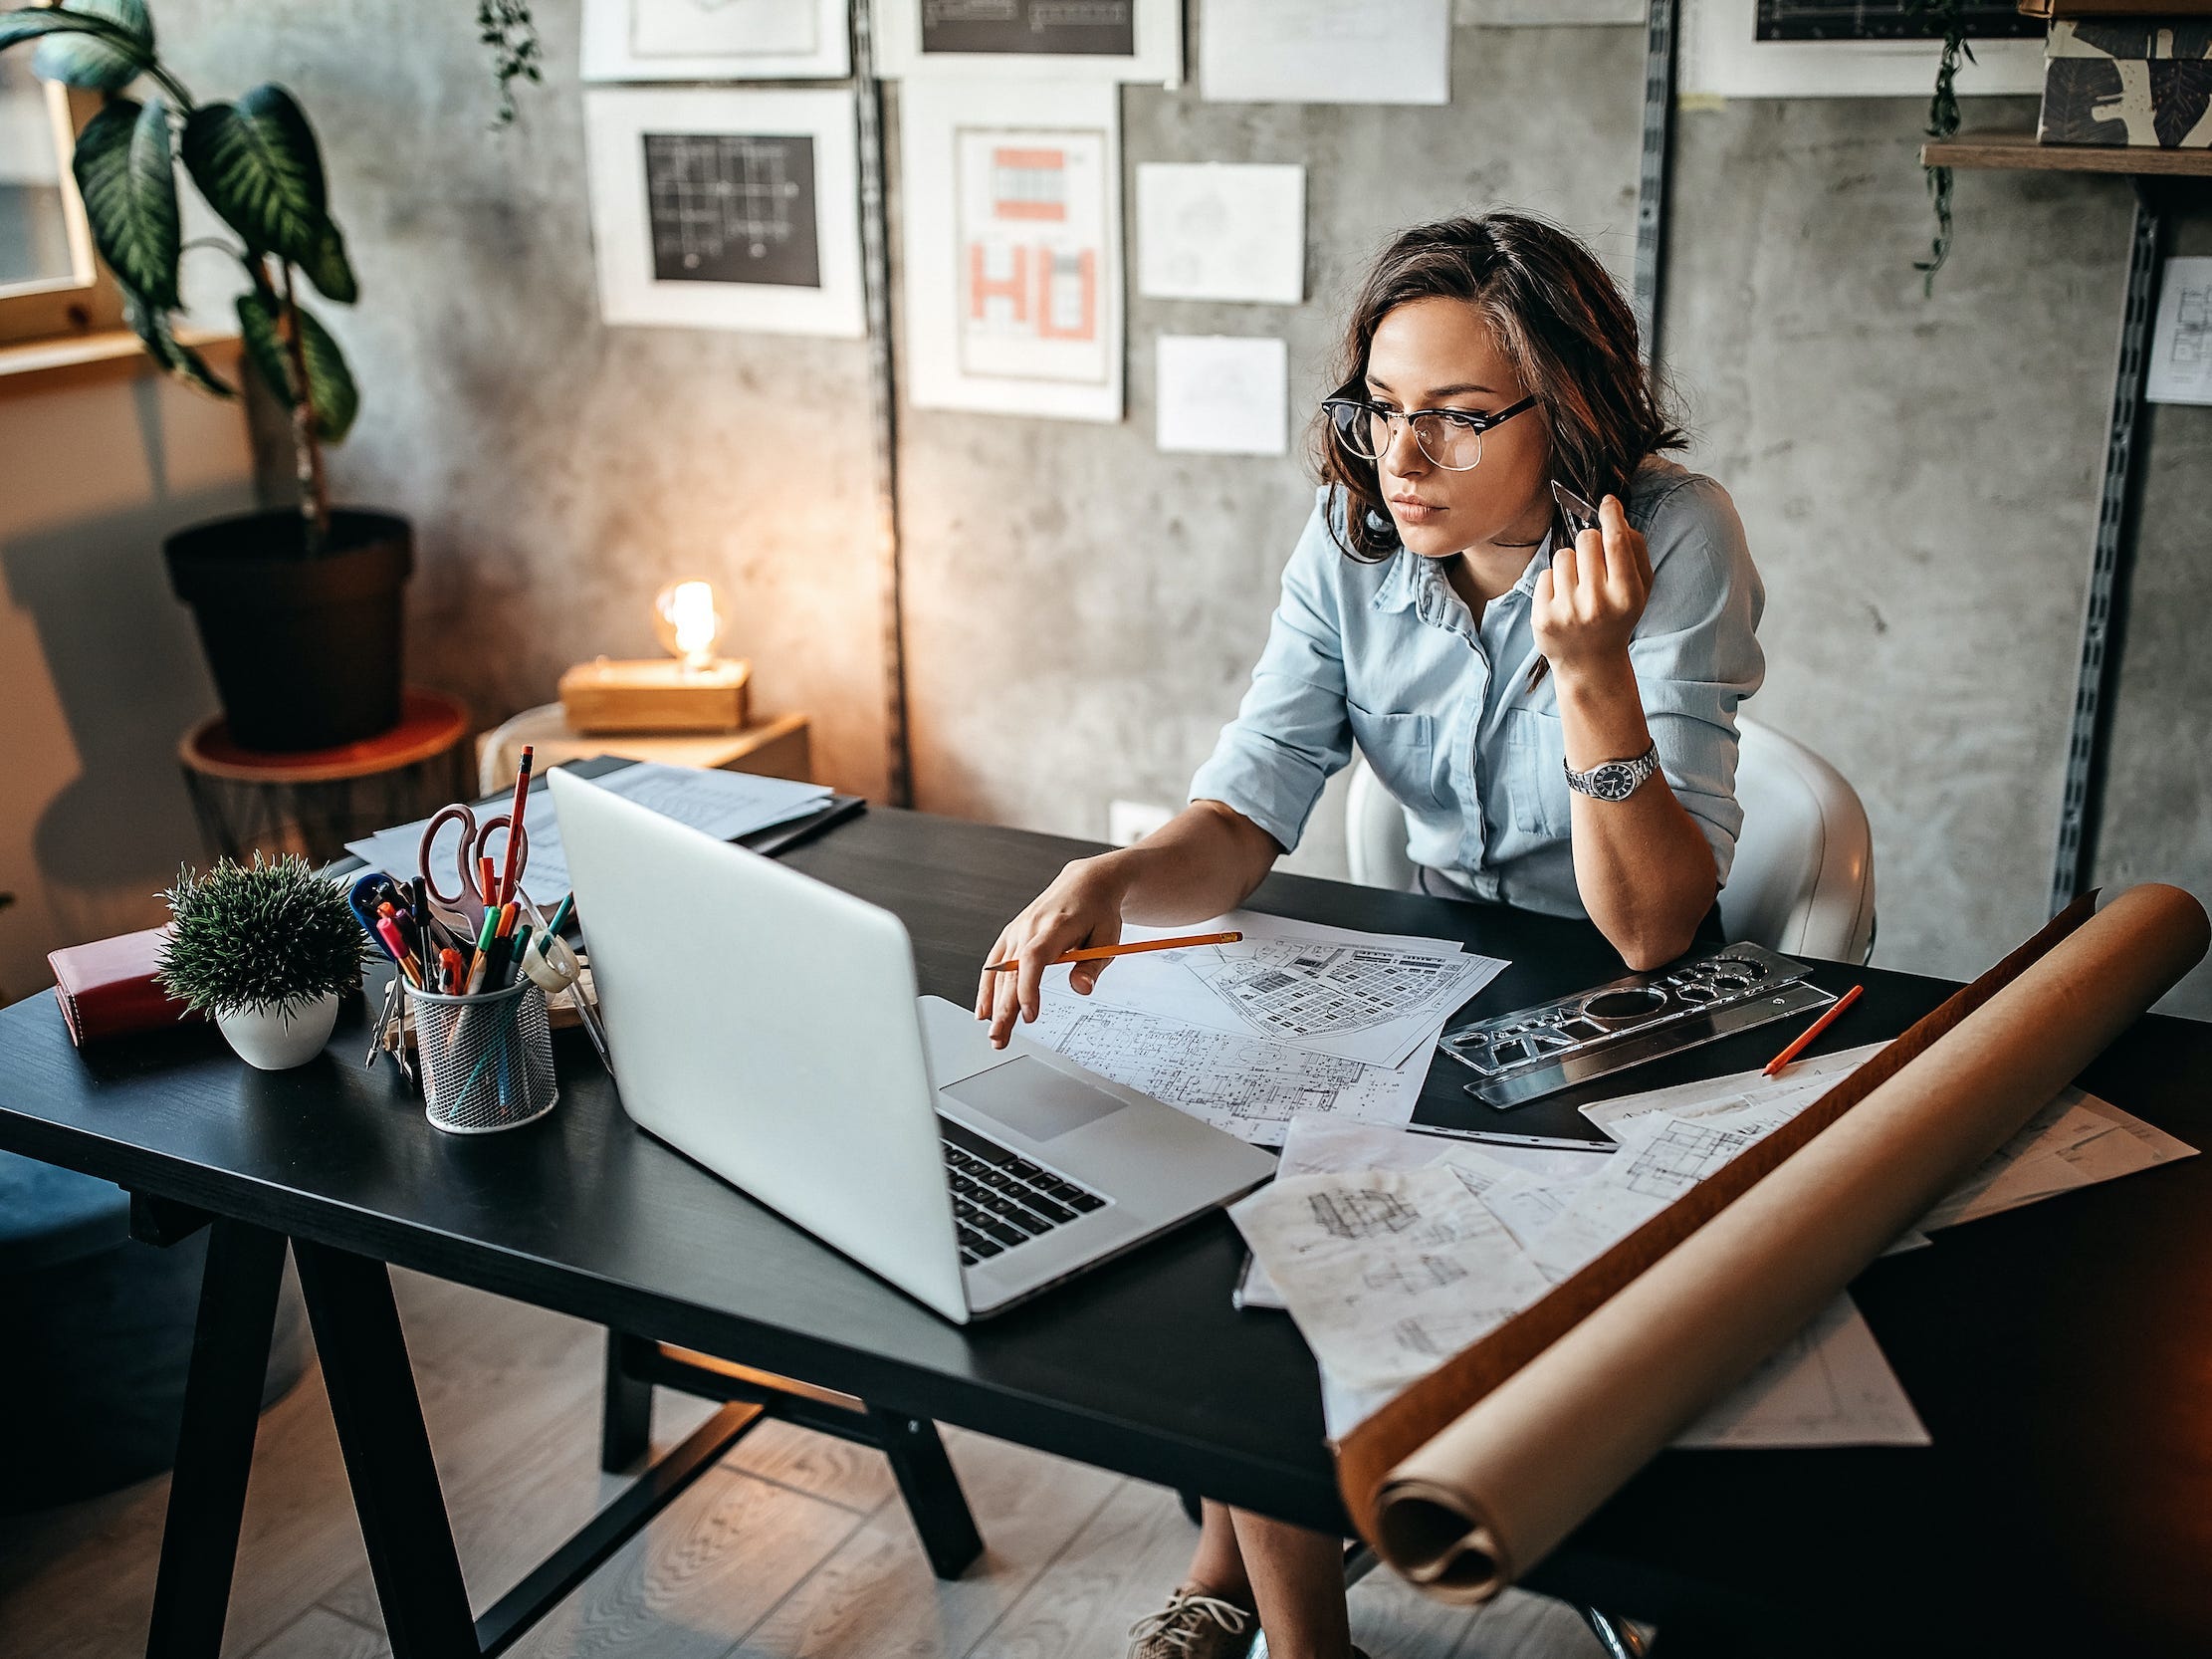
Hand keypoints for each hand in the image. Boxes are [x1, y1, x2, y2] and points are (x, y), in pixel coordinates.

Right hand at [975, 854, 1129, 1048]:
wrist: (1086, 883)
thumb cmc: (1098, 911)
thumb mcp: (1108, 938)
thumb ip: (1093, 965)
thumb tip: (1082, 989)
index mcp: (1055, 927)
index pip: (1034, 959)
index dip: (1028, 988)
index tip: (1029, 1015)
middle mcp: (1029, 927)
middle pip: (1012, 973)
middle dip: (1004, 1009)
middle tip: (1000, 1039)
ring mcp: (1017, 930)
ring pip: (1000, 973)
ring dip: (994, 1005)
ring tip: (994, 1035)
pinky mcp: (1011, 934)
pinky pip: (994, 964)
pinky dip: (986, 988)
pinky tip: (984, 1011)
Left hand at [1531, 493, 1650, 681]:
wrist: (1590, 663)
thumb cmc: (1617, 617)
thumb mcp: (1639, 590)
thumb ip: (1636, 552)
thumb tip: (1616, 516)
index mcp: (1626, 595)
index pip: (1616, 543)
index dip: (1612, 516)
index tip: (1608, 502)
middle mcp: (1597, 604)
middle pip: (1587, 540)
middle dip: (1590, 543)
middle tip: (1594, 563)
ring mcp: (1567, 611)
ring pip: (1563, 555)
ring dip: (1570, 563)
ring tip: (1578, 586)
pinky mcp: (1542, 617)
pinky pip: (1545, 574)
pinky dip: (1554, 581)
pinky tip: (1563, 600)